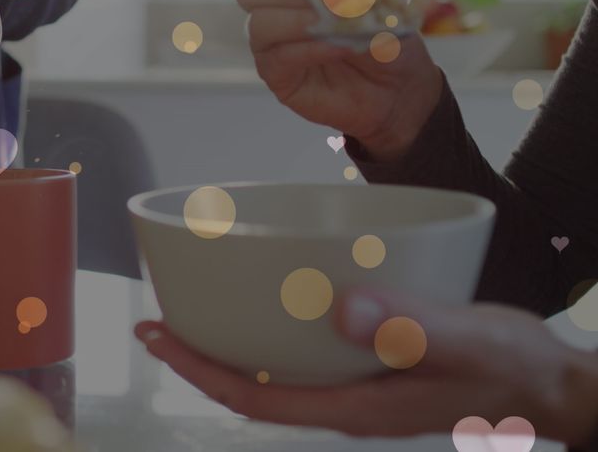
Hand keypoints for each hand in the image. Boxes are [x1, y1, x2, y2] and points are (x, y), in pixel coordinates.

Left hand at [135, 288, 597, 446]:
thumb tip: (341, 309)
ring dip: (230, 343)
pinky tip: (270, 301)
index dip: (197, 370)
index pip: (252, 397)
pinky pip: (305, 355)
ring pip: (274, 371)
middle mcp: (344, 401)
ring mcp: (355, 387)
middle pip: (250, 386)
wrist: (550, 384)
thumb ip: (410, 326)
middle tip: (158, 319)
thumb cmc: (514, 368)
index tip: (157, 338)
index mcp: (353, 406)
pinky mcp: (370, 367)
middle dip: (199, 357)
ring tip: (196, 306)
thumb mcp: (469, 342)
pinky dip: (273, 330)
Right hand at [209, 0, 442, 161]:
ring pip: (260, 22)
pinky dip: (310, 47)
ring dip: (301, 19)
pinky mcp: (277, 76)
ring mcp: (273, 45)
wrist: (401, 85)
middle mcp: (274, 10)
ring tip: (337, 26)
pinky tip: (338, 46)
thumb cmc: (381, 33)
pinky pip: (277, 55)